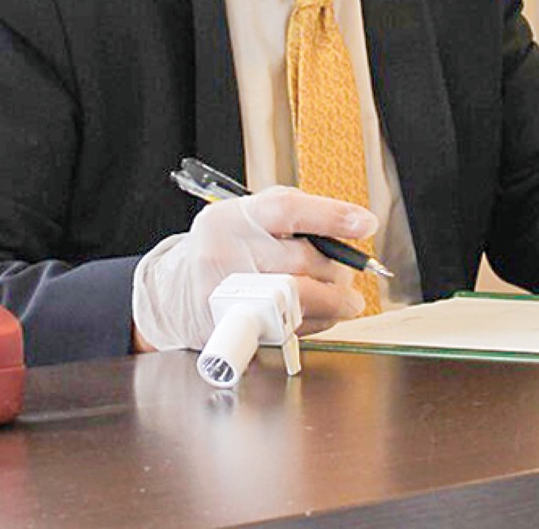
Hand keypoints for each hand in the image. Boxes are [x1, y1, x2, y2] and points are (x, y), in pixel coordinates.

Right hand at [132, 186, 376, 350]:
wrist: (172, 290)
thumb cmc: (227, 247)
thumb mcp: (249, 216)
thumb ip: (294, 216)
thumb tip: (347, 231)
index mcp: (234, 216)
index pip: (287, 209)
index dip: (331, 215)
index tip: (365, 224)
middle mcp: (224, 251)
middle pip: (299, 259)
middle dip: (336, 269)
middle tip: (351, 275)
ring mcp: (224, 292)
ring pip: (296, 297)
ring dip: (333, 300)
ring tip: (349, 301)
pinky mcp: (228, 326)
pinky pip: (282, 328)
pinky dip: (313, 323)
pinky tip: (322, 315)